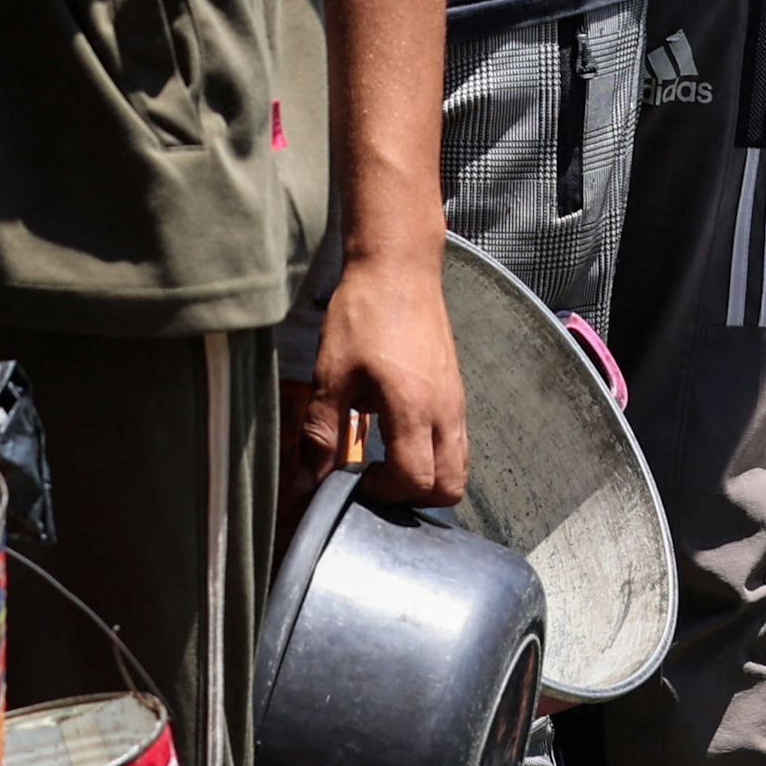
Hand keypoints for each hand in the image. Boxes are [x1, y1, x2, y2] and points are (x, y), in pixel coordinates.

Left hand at [307, 243, 468, 506]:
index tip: (356, 479)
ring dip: (428, 479)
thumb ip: (321, 433)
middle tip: (376, 480)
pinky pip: (457, 443)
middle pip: (450, 487)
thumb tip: (306, 481)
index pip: (415, 480)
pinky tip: (400, 436)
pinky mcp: (456, 392)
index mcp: (413, 407)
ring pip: (459, 467)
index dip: (384, 492)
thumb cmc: (364, 314)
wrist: (399, 268)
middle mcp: (444, 410)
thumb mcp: (331, 374)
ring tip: (388, 462)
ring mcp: (456, 401)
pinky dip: (435, 456)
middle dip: (413, 498)